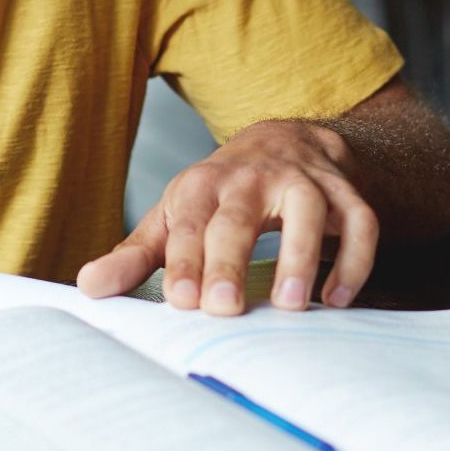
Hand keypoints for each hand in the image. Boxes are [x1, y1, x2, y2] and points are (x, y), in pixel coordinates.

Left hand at [76, 120, 378, 315]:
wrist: (286, 141)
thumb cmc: (221, 194)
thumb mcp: (174, 216)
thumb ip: (136, 256)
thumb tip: (89, 287)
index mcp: (203, 185)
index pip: (190, 222)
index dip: (185, 260)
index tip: (181, 301)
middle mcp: (252, 177)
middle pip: (240, 215)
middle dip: (229, 260)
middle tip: (223, 309)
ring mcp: (303, 181)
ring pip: (308, 210)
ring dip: (301, 255)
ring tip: (292, 306)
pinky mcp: (345, 192)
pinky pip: (360, 221)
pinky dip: (354, 258)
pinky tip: (337, 299)